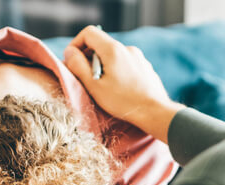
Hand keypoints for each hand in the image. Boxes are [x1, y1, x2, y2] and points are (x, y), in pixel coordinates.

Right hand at [64, 25, 184, 143]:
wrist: (155, 111)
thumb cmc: (123, 101)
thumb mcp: (94, 86)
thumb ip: (78, 66)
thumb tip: (69, 53)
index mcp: (113, 49)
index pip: (88, 33)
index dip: (76, 45)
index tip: (72, 62)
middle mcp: (127, 49)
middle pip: (101, 44)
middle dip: (89, 59)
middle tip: (85, 79)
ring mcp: (138, 57)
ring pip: (114, 56)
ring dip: (104, 67)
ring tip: (104, 88)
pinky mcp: (145, 67)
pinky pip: (126, 64)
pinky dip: (117, 72)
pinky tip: (120, 90)